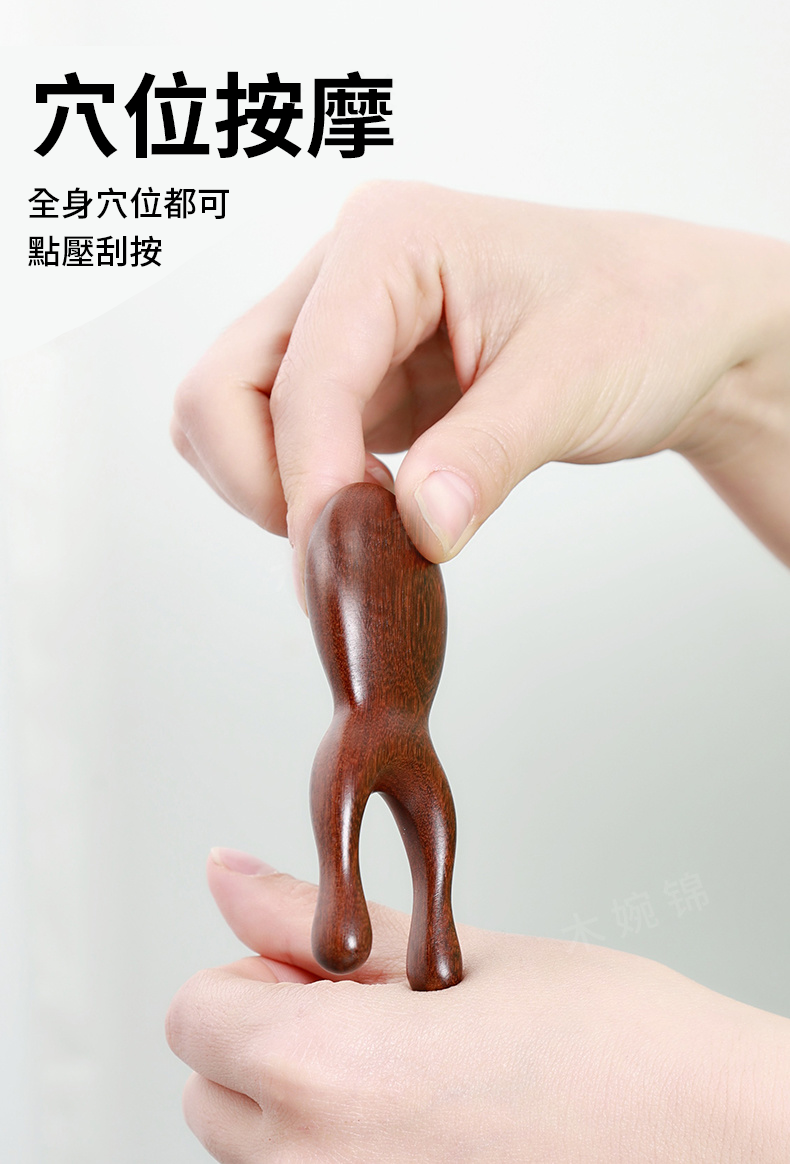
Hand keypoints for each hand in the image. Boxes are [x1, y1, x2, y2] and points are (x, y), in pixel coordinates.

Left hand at [166, 848, 789, 1161]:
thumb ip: (325, 921)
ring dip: (305, 1095)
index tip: (325, 966)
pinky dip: (341, 1147)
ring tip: (417, 1066)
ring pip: (256, 1147)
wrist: (724, 1140)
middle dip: (272, 1035)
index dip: (259, 972)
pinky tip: (430, 1118)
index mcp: (329, 1079)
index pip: (195, 1013)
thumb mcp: (460, 956)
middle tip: (377, 1011)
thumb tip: (235, 878)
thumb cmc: (621, 1051)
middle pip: (211, 1086)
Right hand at [171, 182, 789, 600]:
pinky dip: (303, 493)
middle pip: (222, 390)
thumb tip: (416, 531)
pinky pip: (281, 441)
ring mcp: (341, 325)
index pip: (304, 376)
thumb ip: (484, 456)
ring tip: (367, 531)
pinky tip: (372, 517)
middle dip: (265, 483)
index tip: (348, 559)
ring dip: (275, 491)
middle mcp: (345, 272)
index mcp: (389, 239)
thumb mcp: (574, 385)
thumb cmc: (641, 318)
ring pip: (233, 419)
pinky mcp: (355, 377)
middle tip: (343, 549)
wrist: (676, 324)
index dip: (313, 479)